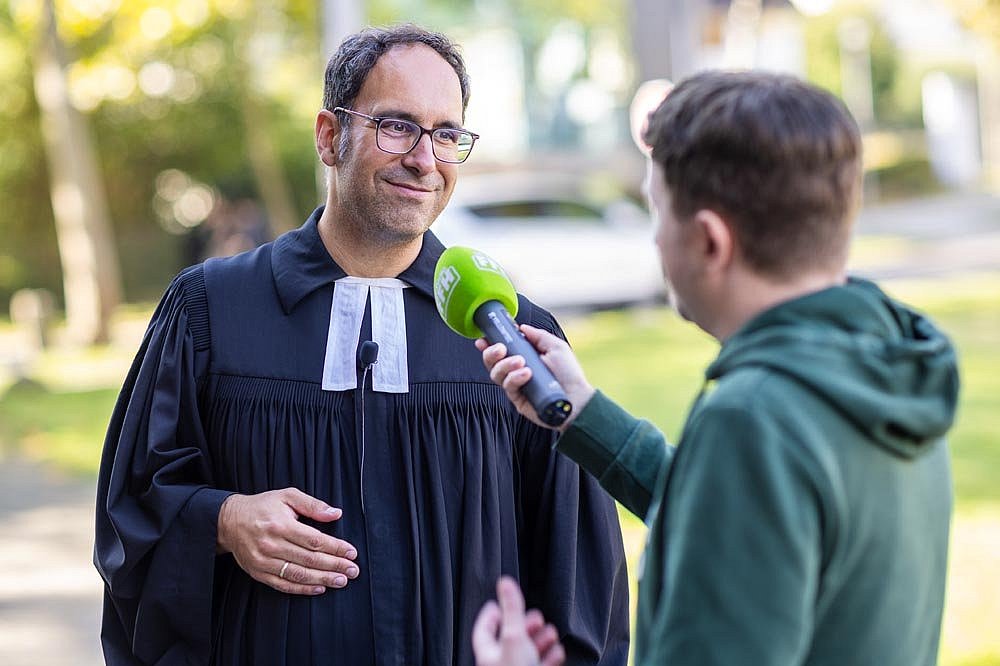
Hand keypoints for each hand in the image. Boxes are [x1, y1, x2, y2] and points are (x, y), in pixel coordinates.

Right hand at [217, 488, 359, 595]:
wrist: (228, 521)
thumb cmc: (262, 507)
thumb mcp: (287, 496)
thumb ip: (312, 505)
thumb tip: (335, 513)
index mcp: (281, 525)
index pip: (314, 540)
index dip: (336, 548)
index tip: (352, 553)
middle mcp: (272, 545)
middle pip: (309, 559)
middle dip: (334, 566)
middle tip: (353, 571)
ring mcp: (264, 561)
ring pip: (298, 574)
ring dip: (322, 579)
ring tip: (341, 581)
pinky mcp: (258, 573)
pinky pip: (283, 584)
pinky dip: (302, 589)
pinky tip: (319, 588)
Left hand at [472, 577, 564, 665]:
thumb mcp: (514, 636)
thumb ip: (512, 609)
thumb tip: (505, 581)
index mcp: (488, 653)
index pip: (484, 630)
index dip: (490, 615)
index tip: (496, 604)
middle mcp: (500, 663)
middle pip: (510, 639)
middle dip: (526, 624)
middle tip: (536, 616)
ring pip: (528, 651)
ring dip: (541, 639)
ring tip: (551, 631)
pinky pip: (542, 664)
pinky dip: (550, 655)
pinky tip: (557, 650)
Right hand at [475, 324, 594, 431]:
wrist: (577, 399)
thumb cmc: (569, 374)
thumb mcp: (556, 347)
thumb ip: (538, 336)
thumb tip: (522, 327)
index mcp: (525, 357)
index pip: (502, 350)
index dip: (490, 344)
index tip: (484, 339)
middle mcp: (517, 371)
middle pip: (492, 362)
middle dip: (491, 353)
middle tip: (501, 349)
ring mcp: (516, 385)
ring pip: (496, 374)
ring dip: (505, 365)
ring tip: (521, 362)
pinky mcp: (517, 399)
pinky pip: (508, 387)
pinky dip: (515, 378)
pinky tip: (526, 374)